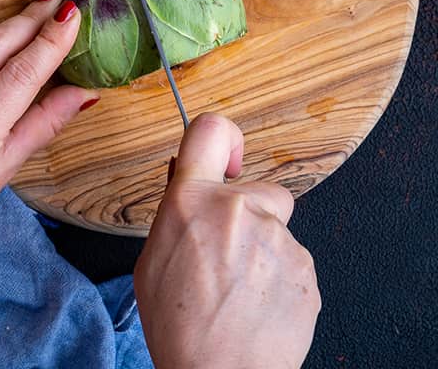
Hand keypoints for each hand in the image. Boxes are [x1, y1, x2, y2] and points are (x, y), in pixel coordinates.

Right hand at [135, 114, 320, 368]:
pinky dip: (279, 279)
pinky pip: (294, 262)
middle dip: (249, 214)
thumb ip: (176, 216)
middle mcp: (238, 210)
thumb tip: (189, 191)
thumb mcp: (150, 260)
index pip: (210, 130)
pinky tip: (257, 305)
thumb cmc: (179, 327)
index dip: (223, 138)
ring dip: (263, 252)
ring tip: (238, 292)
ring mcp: (278, 239)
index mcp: (191, 202)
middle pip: (259, 189)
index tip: (226, 157)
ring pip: (277, 231)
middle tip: (225, 254)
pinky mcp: (307, 269)